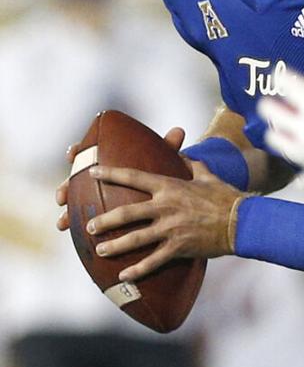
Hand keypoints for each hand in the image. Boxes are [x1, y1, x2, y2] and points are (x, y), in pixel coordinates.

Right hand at [56, 127, 188, 232]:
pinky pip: (86, 220)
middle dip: (65, 188)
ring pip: (76, 203)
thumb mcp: (162, 160)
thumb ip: (167, 147)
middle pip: (75, 181)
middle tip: (61, 197)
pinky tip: (71, 235)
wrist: (164, 194)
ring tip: (62, 223)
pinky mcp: (100, 212)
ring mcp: (96, 195)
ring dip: (66, 213)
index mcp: (108, 160)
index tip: (72, 154)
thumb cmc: (160, 172)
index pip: (89, 153)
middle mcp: (96, 177)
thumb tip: (178, 131)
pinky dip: (77, 226)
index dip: (78, 152)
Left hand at [82, 155, 243, 282]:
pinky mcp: (180, 247)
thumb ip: (191, 165)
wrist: (243, 222)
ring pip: (136, 238)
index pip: (134, 178)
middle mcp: (166, 207)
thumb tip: (182, 154)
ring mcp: (172, 229)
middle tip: (89, 226)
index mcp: (170, 187)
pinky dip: (138, 269)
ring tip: (101, 250)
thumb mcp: (208, 176)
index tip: (93, 174)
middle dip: (105, 220)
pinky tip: (124, 275)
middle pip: (127, 213)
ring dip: (116, 245)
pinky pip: (155, 260)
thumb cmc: (227, 197)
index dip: (112, 174)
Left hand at [259, 37, 303, 175]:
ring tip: (279, 133)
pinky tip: (303, 171)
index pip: (289, 85)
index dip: (282, 77)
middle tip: (270, 104)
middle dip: (269, 107)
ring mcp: (303, 151)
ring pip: (277, 141)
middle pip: (272, 113)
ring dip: (277, 135)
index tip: (277, 74)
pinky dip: (300, 169)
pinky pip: (300, 171)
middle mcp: (303, 127)